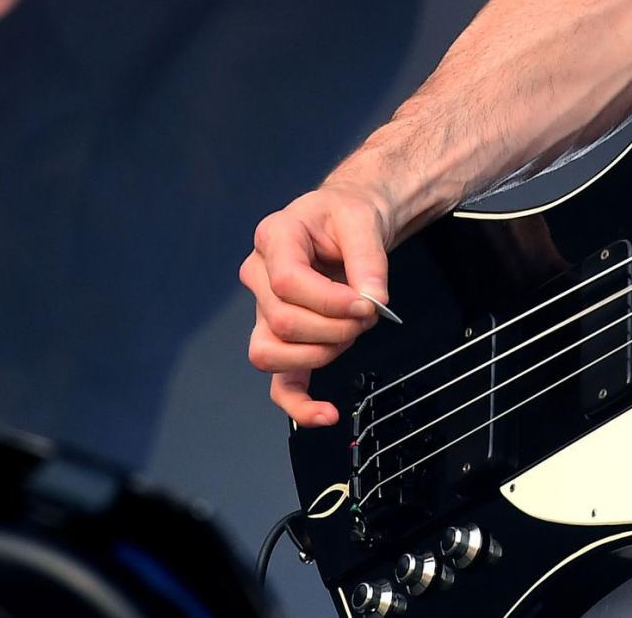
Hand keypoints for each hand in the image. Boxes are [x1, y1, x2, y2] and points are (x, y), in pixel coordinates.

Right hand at [243, 178, 397, 426]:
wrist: (345, 222)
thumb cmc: (347, 216)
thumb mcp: (363, 220)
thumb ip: (369, 258)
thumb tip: (373, 299)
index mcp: (274, 237)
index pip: (287, 282)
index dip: (328, 301)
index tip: (367, 304)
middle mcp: (258, 274)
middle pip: (282, 321)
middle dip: (334, 327)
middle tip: (368, 314)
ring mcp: (264, 309)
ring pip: (271, 352)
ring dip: (319, 354)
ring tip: (351, 334)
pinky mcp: (280, 338)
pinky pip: (278, 382)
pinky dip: (299, 404)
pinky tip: (327, 413)